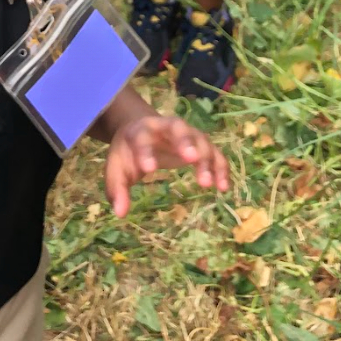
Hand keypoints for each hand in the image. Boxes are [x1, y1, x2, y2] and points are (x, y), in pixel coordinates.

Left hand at [104, 115, 229, 217]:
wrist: (142, 131)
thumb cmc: (129, 153)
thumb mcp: (117, 168)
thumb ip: (117, 188)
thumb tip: (120, 213)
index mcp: (141, 131)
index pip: (142, 138)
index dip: (145, 152)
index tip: (148, 169)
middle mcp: (166, 127)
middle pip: (178, 127)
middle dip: (185, 141)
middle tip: (191, 158)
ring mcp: (186, 134)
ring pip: (200, 139)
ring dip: (205, 159)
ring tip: (206, 184)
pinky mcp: (199, 145)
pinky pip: (214, 152)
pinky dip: (220, 167)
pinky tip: (223, 187)